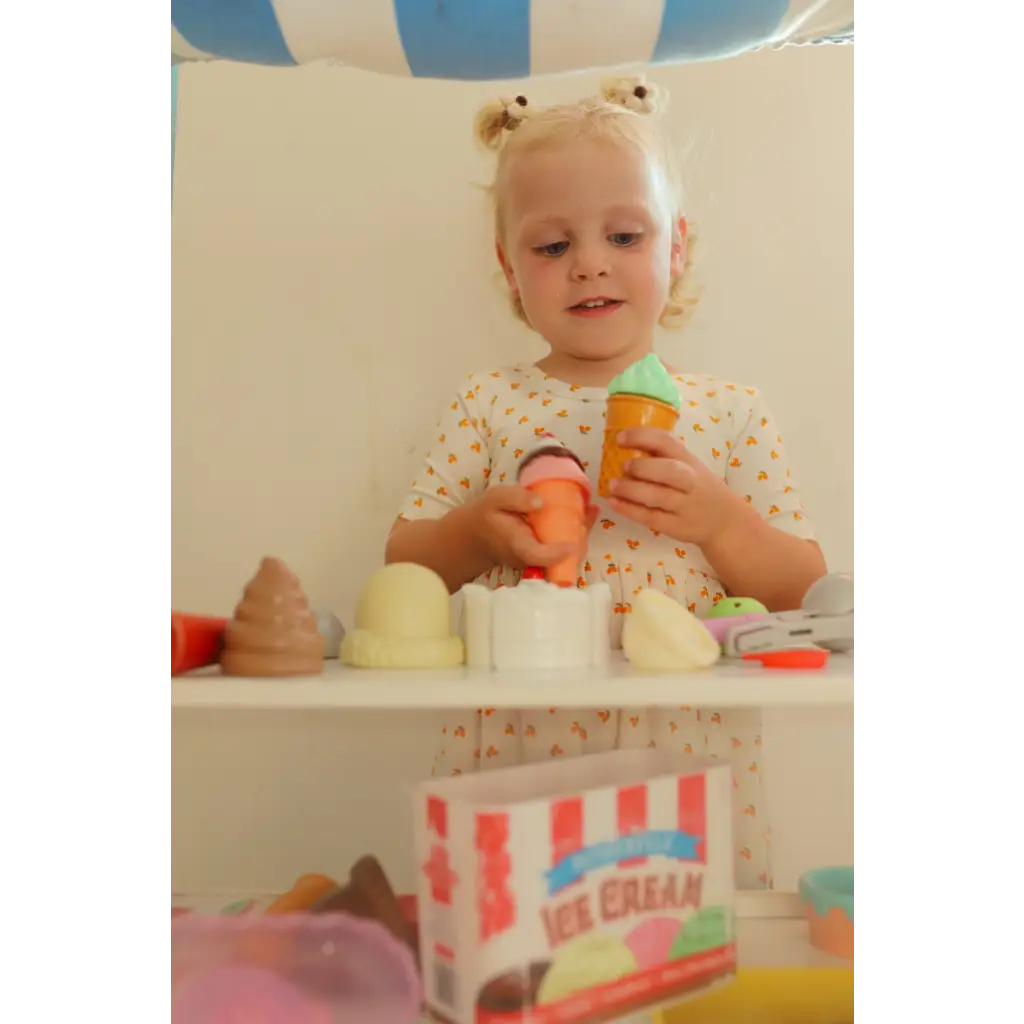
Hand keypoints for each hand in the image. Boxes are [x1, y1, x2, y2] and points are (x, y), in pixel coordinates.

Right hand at [467, 485, 599, 569]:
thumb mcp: (495, 498)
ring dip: (581, 536)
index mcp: (517, 545)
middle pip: (560, 559)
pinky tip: (587, 514)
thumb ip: (515, 498)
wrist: (477, 536)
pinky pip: (564, 550)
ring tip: (589, 511)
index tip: (572, 544)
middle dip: (579, 540)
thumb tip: (540, 502)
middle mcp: (530, 558)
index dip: (556, 554)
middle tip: (588, 513)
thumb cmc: (486, 515)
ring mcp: (538, 561)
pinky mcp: (543, 557)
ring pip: (565, 556)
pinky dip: (577, 534)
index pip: (537, 556)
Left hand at [607, 428, 749, 546]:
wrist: (726, 522)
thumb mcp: (691, 467)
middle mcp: (690, 482)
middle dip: (643, 467)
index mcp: (690, 461)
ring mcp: (685, 506)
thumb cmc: (701, 488)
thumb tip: (625, 446)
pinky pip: (651, 518)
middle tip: (622, 466)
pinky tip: (614, 503)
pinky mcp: (677, 527)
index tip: (620, 437)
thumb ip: (666, 457)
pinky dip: (630, 510)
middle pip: (669, 471)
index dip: (642, 437)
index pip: (667, 442)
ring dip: (632, 490)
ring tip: (612, 485)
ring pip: (658, 496)